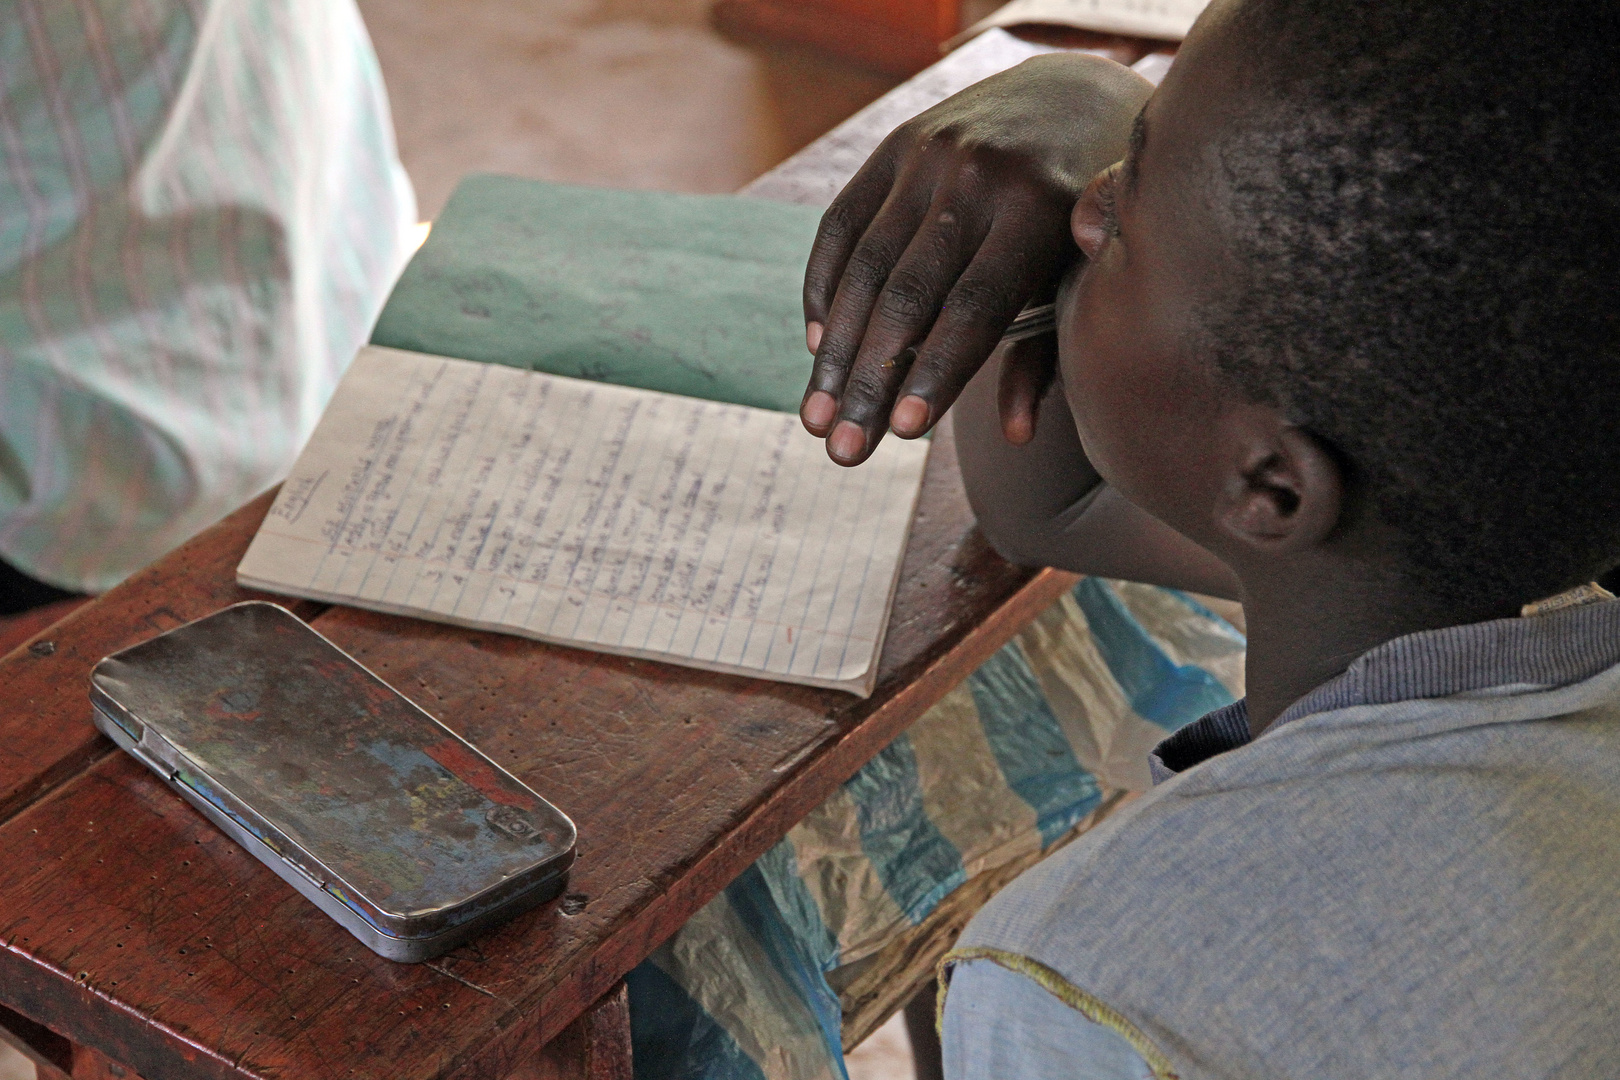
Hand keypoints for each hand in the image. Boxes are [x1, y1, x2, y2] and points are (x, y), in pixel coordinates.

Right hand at [800, 52, 1153, 464]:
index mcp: (1040, 207)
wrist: (1076, 93)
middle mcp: (979, 174)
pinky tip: (817, 349)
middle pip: (909, 295)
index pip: (976, 305)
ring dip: (835, 351)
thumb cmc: (1086, 216)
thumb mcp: (1083, 276)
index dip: (936, 371)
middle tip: (842, 449)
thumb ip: (1049, 351)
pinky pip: (842, 227)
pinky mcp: (895, 145)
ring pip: (865, 267)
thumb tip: (1017, 435)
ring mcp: (931, 153)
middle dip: (870, 379)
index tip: (901, 432)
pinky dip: (823, 289)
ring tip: (817, 418)